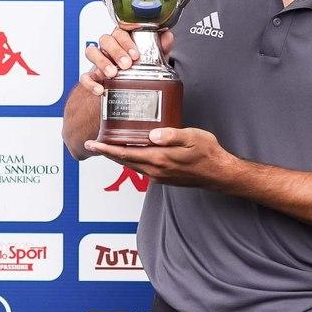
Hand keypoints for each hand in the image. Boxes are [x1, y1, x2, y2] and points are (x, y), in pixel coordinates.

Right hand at [77, 28, 174, 96]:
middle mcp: (109, 48)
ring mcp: (98, 62)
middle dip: (116, 51)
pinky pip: (84, 76)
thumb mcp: (152, 59)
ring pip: (91, 51)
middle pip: (105, 39)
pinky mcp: (91, 77)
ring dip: (101, 61)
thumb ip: (160, 47)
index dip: (126, 40)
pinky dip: (90, 82)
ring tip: (113, 74)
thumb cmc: (137, 70)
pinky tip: (100, 89)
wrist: (124, 94)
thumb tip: (168, 36)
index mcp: (123, 40)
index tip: (135, 54)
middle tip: (126, 64)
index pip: (120, 31)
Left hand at [85, 127, 237, 189]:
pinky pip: (141, 167)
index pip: (125, 154)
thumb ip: (172, 135)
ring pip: (132, 165)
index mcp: (159, 159)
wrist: (219, 173)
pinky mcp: (163, 177)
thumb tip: (153, 134)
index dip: (107, 148)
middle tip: (92, 143)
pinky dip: (131, 159)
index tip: (92, 143)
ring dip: (118, 156)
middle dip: (107, 152)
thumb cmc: (207, 153)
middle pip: (124, 160)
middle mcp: (155, 170)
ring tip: (107, 146)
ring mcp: (159, 175)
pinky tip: (131, 151)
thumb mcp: (192, 138)